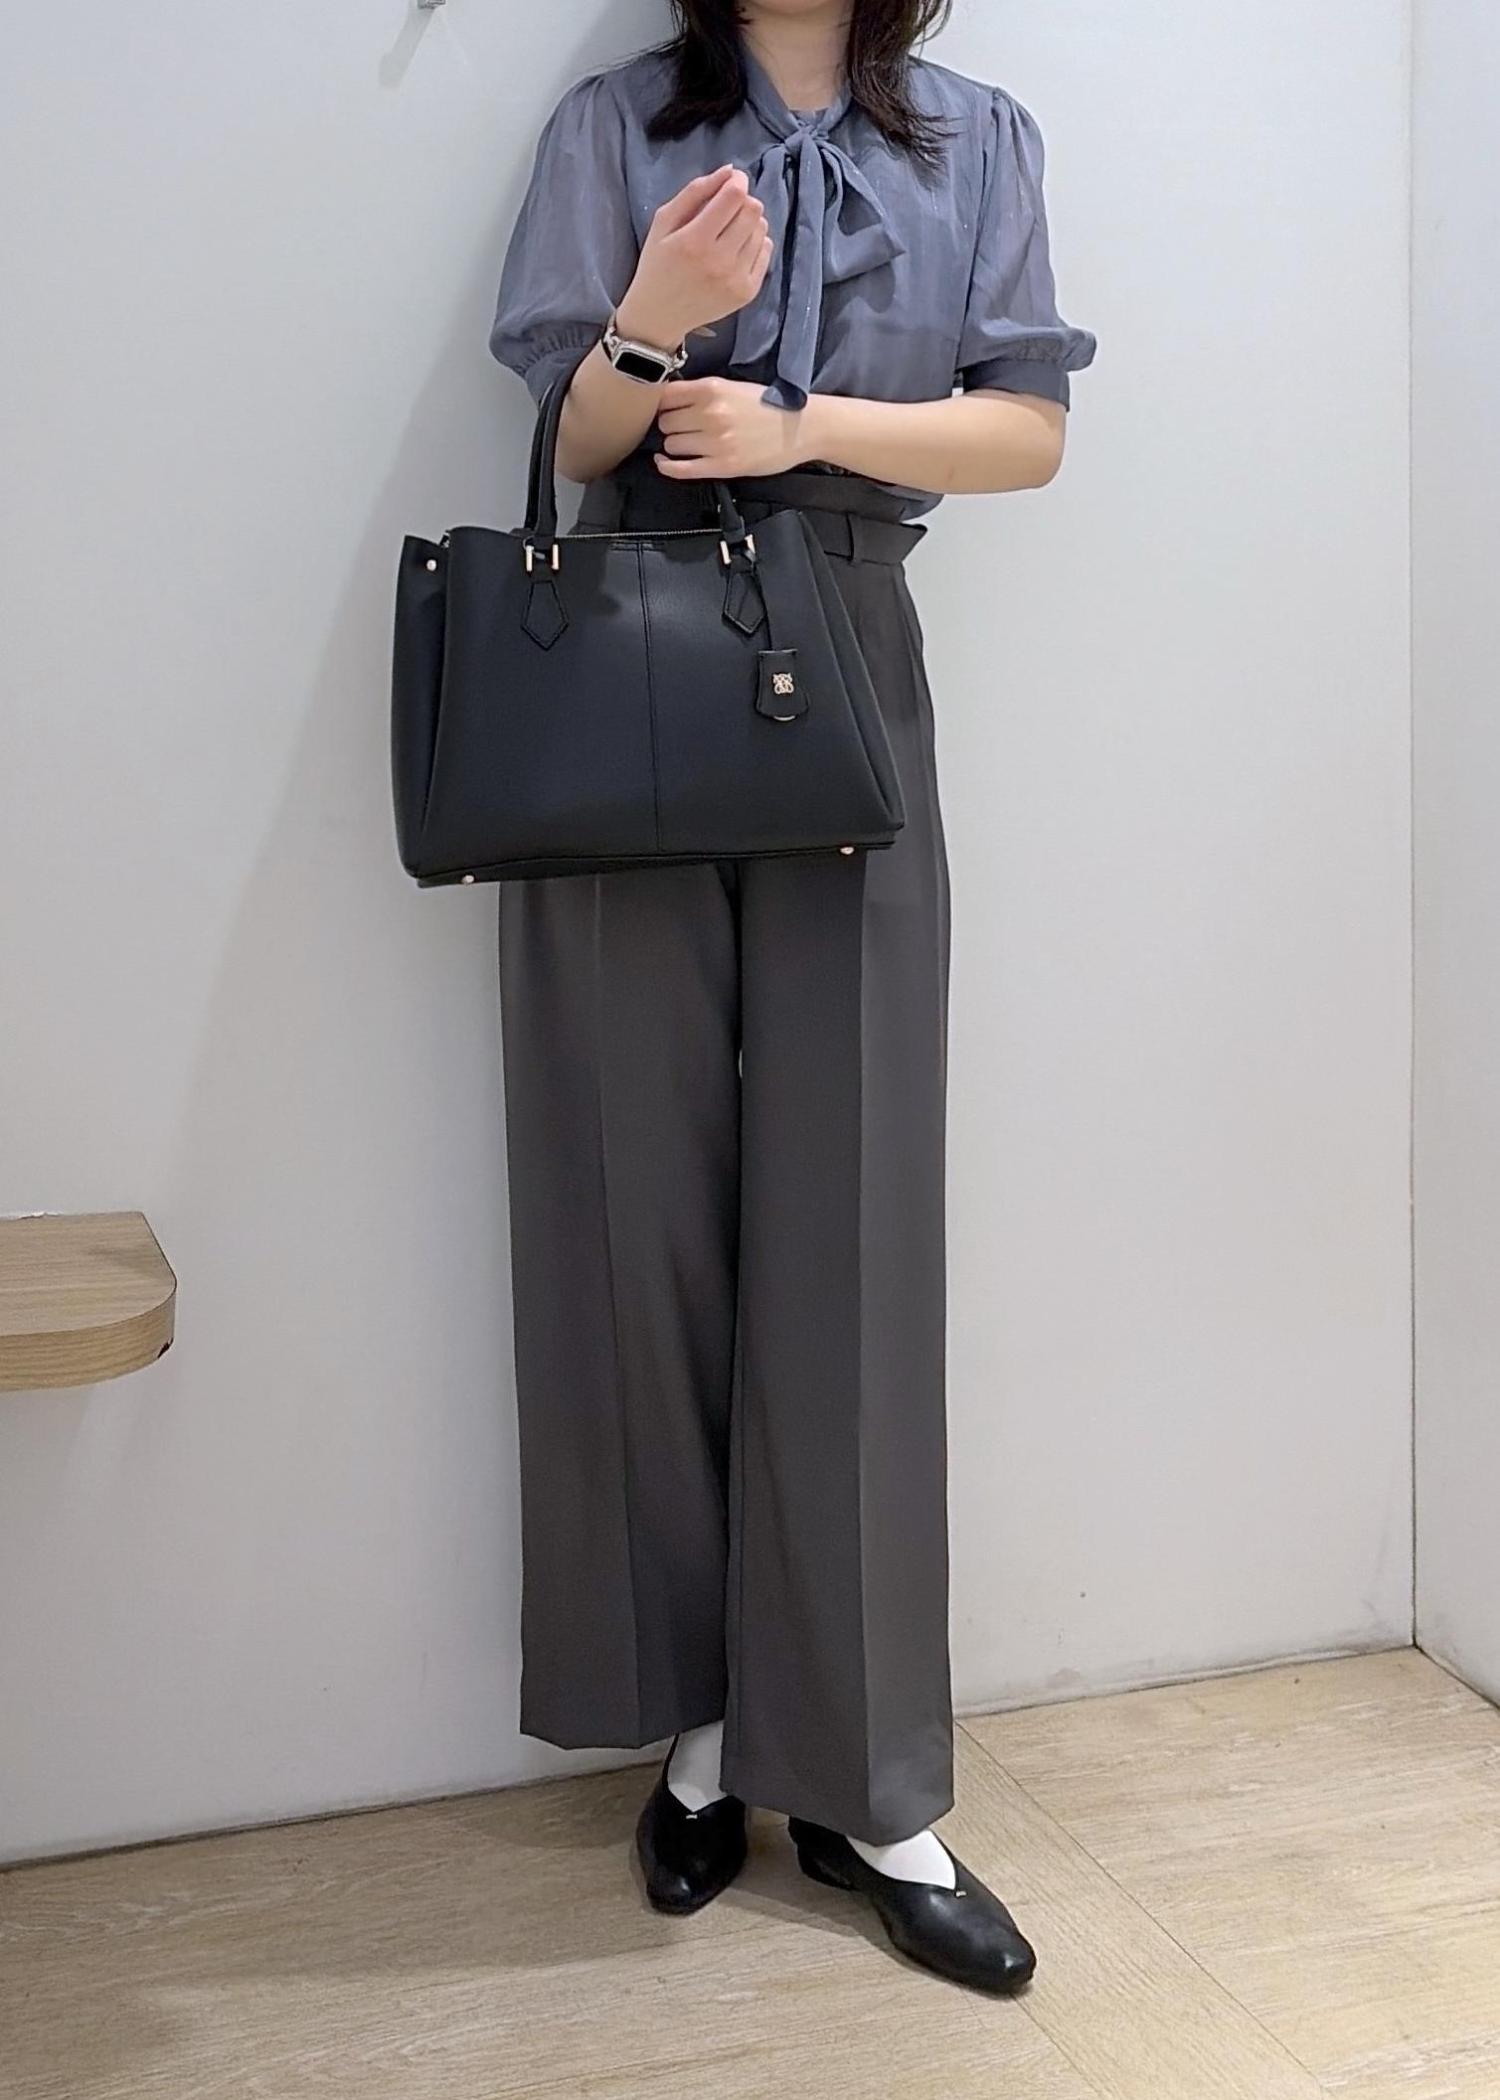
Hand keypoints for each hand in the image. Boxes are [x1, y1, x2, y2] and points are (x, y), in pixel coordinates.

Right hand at [615, 166, 772, 348]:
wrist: (659, 316)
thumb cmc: (658, 264)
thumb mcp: (663, 222)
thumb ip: (694, 192)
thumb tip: (729, 171)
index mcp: (695, 241)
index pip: (735, 196)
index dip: (736, 181)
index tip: (730, 183)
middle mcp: (720, 261)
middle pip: (753, 210)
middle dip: (742, 201)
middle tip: (727, 209)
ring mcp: (736, 279)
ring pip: (761, 229)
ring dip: (748, 223)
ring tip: (729, 232)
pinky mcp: (747, 293)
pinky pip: (765, 251)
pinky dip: (755, 243)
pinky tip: (736, 248)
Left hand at [654, 377, 812, 479]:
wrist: (803, 428)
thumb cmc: (770, 407)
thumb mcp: (734, 387)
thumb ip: (703, 392)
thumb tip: (668, 401)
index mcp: (713, 389)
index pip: (666, 396)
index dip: (663, 404)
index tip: (668, 410)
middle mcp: (711, 414)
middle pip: (666, 422)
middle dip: (671, 426)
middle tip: (683, 428)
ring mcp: (716, 442)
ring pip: (671, 445)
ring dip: (675, 446)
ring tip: (688, 444)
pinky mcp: (723, 466)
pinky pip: (682, 469)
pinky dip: (668, 467)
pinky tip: (665, 463)